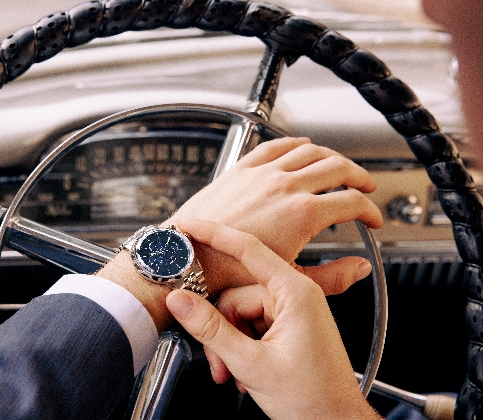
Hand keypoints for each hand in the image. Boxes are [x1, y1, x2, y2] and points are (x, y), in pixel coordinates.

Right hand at [166, 219, 380, 419]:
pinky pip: (250, 324)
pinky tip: (245, 369)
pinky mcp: (285, 325)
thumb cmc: (314, 399)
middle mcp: (294, 296)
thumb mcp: (252, 364)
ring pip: (239, 312)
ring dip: (230, 344)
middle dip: (222, 331)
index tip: (190, 225)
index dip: (214, 235)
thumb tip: (181, 301)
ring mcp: (290, 311)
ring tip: (236, 372)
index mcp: (295, 293)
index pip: (248, 250)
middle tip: (219, 361)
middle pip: (235, 295)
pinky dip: (241, 346)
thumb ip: (211, 329)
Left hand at [167, 137, 382, 294]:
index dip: (370, 210)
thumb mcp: (288, 280)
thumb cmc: (229, 270)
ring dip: (331, 156)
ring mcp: (262, 174)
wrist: (189, 257)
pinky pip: (274, 146)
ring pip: (309, 151)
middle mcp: (285, 186)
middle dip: (359, 177)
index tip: (371, 218)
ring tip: (339, 165)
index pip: (352, 202)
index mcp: (302, 214)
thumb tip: (358, 269)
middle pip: (337, 167)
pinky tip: (300, 146)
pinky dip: (294, 143)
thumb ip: (331, 276)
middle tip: (365, 186)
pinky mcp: (241, 169)